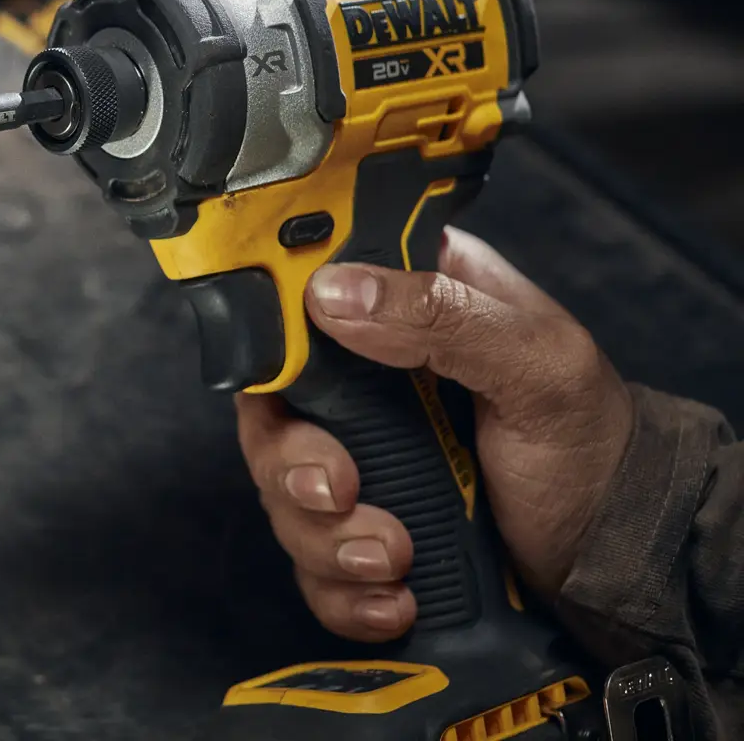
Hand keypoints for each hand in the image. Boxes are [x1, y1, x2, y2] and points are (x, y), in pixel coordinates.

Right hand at [235, 227, 632, 640]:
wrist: (620, 558)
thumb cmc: (593, 445)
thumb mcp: (538, 362)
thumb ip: (441, 316)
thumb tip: (328, 293)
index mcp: (406, 301)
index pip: (299, 295)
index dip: (270, 335)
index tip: (283, 382)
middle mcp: (363, 374)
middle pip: (269, 409)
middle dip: (293, 464)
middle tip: (342, 492)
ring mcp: (357, 454)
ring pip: (281, 489)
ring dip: (323, 536)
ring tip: (394, 559)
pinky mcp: (357, 525)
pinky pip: (308, 557)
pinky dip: (339, 587)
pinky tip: (395, 598)